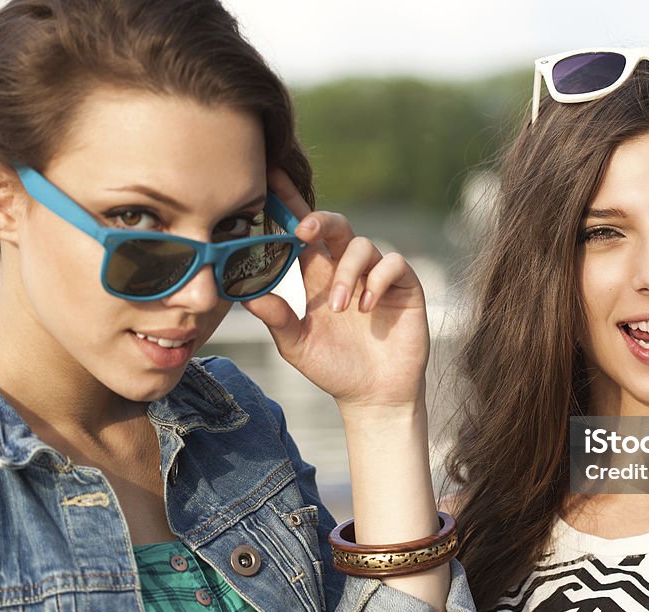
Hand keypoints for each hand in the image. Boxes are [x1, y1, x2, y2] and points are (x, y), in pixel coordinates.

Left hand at [242, 169, 427, 408]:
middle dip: (320, 221)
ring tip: (339, 307)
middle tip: (303, 233)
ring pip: (362, 245)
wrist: (373, 396)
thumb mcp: (297, 345)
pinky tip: (366, 306)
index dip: (289, 205)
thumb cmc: (334, 368)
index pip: (302, 233)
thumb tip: (245, 295)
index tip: (270, 179)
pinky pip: (393, 264)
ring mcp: (377, 275)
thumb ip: (276, 319)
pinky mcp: (404, 286)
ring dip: (347, 272)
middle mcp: (347, 269)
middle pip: (335, 226)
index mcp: (317, 276)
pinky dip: (377, 280)